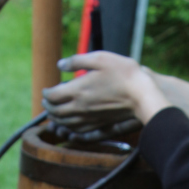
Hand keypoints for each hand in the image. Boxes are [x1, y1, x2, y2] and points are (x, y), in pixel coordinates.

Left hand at [42, 52, 170, 132]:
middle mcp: (80, 107)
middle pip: (56, 112)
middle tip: (46, 101)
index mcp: (77, 90)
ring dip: (56, 119)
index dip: (46, 93)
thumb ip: (77, 61)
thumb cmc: (123, 73)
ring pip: (65, 123)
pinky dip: (68, 129)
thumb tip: (60, 65)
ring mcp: (89, 118)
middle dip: (48, 107)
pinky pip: (78, 131)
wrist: (142, 94)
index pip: (52, 96)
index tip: (46, 89)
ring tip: (54, 114)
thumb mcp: (99, 58)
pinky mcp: (99, 125)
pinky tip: (69, 126)